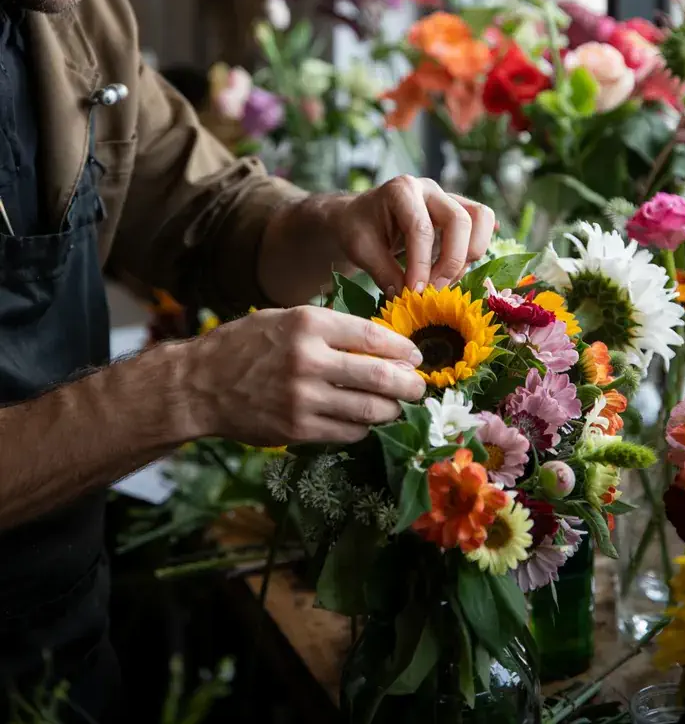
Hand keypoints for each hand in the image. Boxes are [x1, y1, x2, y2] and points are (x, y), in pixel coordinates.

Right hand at [181, 305, 426, 445]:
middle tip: (418, 387)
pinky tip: (363, 420)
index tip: (416, 355)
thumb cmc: (245, 345)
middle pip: (380, 376)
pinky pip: (347, 432)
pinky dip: (362, 427)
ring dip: (391, 410)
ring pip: (368, 409)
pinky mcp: (297, 429)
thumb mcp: (285, 319)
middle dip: (409, 384)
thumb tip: (381, 343)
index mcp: (307, 324)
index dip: (402, 348)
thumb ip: (329, 328)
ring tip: (397, 406)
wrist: (198, 385)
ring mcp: (303, 398)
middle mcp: (308, 360)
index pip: (372, 336)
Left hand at [333, 175, 494, 297]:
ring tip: (444, 281)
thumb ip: (384, 272)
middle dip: (451, 261)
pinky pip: (482, 226)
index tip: (414, 293)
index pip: (420, 228)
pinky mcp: (460, 212)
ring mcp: (448, 198)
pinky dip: (475, 250)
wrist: (361, 217)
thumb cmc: (358, 228)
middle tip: (433, 290)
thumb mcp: (360, 249)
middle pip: (460, 220)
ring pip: (481, 219)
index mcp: (402, 190)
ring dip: (469, 256)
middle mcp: (430, 190)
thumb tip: (407, 296)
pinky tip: (455, 271)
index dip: (421, 264)